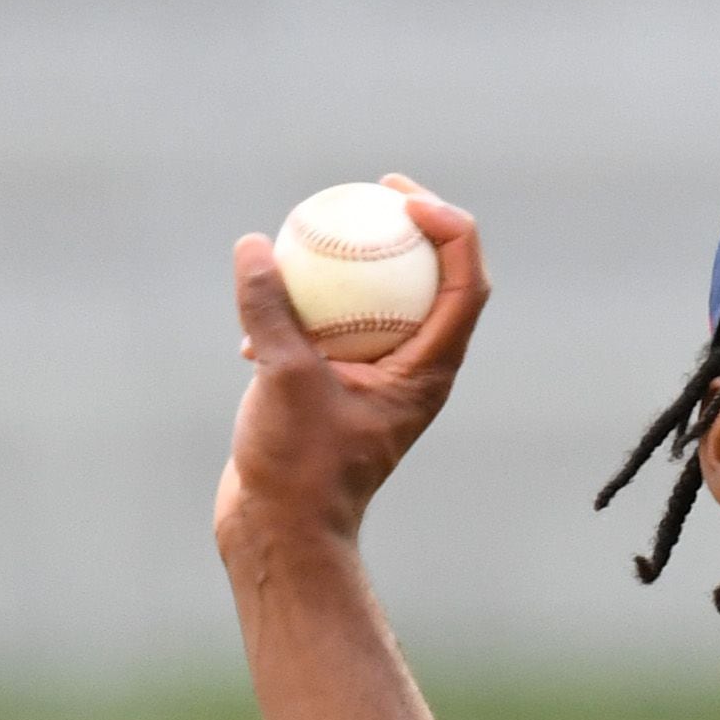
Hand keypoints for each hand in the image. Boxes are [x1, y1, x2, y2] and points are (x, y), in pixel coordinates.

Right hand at [214, 175, 489, 556]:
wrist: (279, 530)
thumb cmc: (299, 468)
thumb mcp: (283, 379)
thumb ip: (272, 312)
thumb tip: (254, 247)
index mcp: (430, 369)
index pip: (465, 284)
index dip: (452, 231)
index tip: (408, 200)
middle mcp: (413, 369)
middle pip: (434, 282)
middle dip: (417, 229)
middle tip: (379, 189)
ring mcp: (375, 377)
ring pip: (378, 302)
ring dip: (356, 263)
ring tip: (321, 223)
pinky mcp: (334, 385)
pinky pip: (330, 326)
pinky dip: (304, 306)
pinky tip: (259, 298)